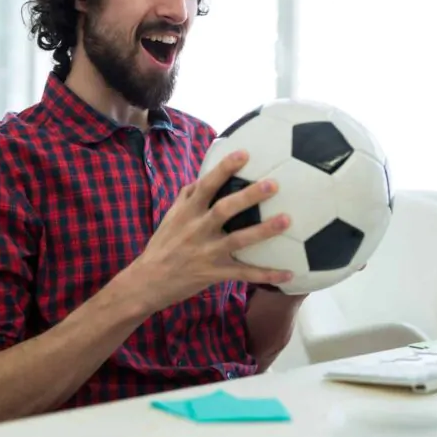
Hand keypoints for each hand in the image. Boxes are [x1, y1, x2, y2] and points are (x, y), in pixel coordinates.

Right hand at [126, 149, 292, 311]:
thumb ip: (187, 196)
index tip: (244, 154)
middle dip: (249, 196)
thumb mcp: (170, 217)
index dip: (224, 169)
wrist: (147, 282)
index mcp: (187, 212)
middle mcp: (197, 230)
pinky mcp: (215, 273)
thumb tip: (203, 177)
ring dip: (263, 230)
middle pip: (224, 209)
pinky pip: (244, 274)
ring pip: (238, 240)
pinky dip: (266, 274)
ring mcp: (207, 252)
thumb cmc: (162, 246)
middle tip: (273, 184)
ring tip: (286, 220)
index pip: (206, 185)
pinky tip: (288, 273)